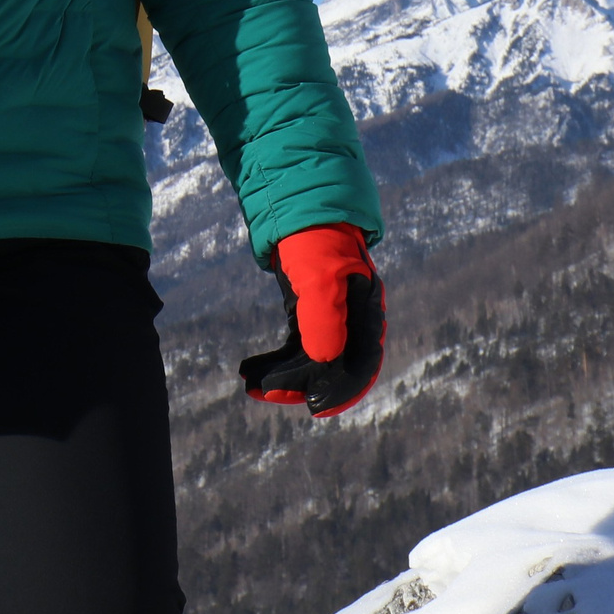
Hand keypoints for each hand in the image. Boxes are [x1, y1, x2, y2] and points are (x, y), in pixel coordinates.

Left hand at [241, 222, 385, 417]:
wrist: (297, 206)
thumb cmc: (311, 239)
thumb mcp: (318, 277)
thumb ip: (323, 317)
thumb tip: (325, 361)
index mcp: (364, 311)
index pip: (360, 362)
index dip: (341, 388)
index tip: (313, 406)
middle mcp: (351, 317)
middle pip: (330, 365)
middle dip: (297, 383)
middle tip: (261, 392)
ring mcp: (329, 314)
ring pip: (308, 359)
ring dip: (281, 375)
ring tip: (248, 383)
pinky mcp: (306, 310)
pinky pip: (294, 346)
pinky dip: (274, 360)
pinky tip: (249, 368)